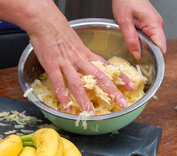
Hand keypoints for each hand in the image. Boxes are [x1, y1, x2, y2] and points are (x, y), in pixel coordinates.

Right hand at [0, 0, 134, 113]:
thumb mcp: (76, 42)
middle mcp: (79, 59)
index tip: (131, 86)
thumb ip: (82, 55)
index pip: (107, 66)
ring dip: (85, 99)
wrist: (45, 21)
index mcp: (86, 54)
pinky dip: (63, 95)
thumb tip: (88, 64)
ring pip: (78, 83)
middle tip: (121, 103)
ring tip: (90, 112)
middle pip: (99, 77)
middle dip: (112, 91)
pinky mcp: (52, 65)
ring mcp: (66, 62)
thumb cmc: (59, 30)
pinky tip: (66, 106)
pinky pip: (59, 82)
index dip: (120, 77)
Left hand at [112, 0, 165, 58]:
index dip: (154, 56)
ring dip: (140, 44)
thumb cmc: (126, 0)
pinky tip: (131, 35)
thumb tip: (137, 54)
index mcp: (154, 24)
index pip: (161, 47)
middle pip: (154, 46)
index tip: (144, 62)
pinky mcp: (149, 24)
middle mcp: (157, 25)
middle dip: (144, 51)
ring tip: (130, 38)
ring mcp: (154, 25)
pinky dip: (138, 39)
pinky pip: (146, 36)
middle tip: (131, 49)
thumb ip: (130, 40)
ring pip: (149, 42)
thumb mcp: (124, 22)